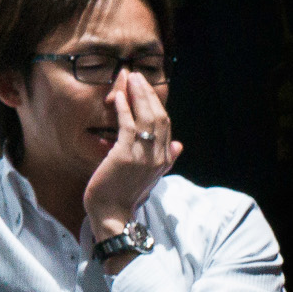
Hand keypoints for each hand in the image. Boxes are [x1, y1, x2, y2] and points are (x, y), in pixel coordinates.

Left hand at [84, 69, 182, 255]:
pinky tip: (119, 97)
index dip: (157, 104)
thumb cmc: (124, 195)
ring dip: (138, 95)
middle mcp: (159, 156)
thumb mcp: (149, 176)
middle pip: (159, 117)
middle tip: (137, 76)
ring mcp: (144, 156)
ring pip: (146, 118)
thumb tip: (180, 145)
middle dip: (148, 94)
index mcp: (165, 160)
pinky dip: (125, 109)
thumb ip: (165, 159)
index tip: (146, 88)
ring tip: (130, 79)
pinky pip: (128, 126)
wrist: (113, 215)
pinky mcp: (126, 156)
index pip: (167, 125)